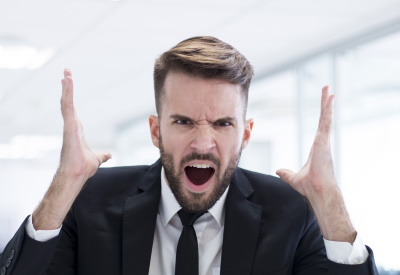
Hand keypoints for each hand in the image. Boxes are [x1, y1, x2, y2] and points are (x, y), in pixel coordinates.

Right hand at [59, 69, 110, 180]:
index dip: (70, 98)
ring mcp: (69, 124)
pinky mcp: (69, 125)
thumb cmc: (83, 168)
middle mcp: (71, 125)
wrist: (77, 174)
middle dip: (66, 87)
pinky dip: (68, 92)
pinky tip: (68, 80)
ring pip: (66, 101)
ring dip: (66, 86)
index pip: (72, 110)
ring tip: (66, 72)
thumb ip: (102, 155)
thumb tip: (109, 155)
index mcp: (76, 130)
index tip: (68, 87)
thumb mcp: (97, 158)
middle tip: (66, 73)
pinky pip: (68, 105)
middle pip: (67, 102)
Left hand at [276, 86, 335, 200]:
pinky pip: (326, 122)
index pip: (322, 127)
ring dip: (327, 103)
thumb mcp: (294, 178)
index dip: (323, 115)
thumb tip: (278, 171)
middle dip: (326, 104)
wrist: (318, 192)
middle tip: (328, 90)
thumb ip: (286, 173)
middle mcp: (323, 143)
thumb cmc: (310, 187)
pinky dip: (328, 109)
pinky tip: (330, 98)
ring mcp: (324, 141)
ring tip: (328, 89)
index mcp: (318, 148)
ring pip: (326, 117)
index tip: (325, 105)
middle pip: (325, 119)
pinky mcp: (323, 142)